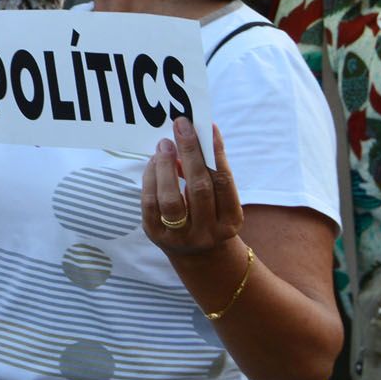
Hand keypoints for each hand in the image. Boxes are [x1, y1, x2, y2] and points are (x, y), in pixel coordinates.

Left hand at [141, 119, 242, 257]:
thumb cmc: (210, 214)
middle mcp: (208, 232)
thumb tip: (194, 137)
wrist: (198, 254)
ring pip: (171, 199)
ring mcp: (181, 236)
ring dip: (166, 166)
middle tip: (182, 125)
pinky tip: (155, 161)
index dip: (215, 153)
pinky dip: (151, 177)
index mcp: (231, 221)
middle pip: (199, 189)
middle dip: (190, 153)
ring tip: (165, 143)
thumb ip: (211, 173)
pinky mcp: (155, 235)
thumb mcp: (220, 200)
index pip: (223, 182)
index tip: (208, 127)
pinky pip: (150, 202)